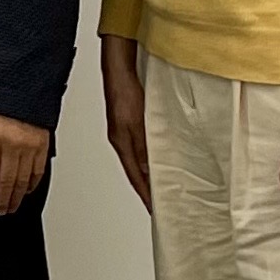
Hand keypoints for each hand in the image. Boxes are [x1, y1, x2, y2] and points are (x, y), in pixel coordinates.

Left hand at [0, 109, 51, 214]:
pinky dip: (32, 183)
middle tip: (1, 210)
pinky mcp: (43, 143)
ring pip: (23, 179)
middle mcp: (12, 143)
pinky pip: (38, 169)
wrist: (21, 79)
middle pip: (7, 180)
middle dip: (3, 199)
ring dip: (17, 196)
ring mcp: (29, 144)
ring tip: (12, 205)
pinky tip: (27, 190)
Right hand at [101, 35, 150, 210]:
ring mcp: (124, 132)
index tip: (154, 209)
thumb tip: (150, 170)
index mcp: (121, 144)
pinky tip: (158, 155)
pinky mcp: (129, 122)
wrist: (118, 70)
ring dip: (148, 172)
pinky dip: (149, 156)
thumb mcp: (138, 125)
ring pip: (139, 159)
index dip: (145, 194)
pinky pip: (141, 147)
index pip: (136, 177)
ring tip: (161, 184)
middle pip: (136, 171)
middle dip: (146, 188)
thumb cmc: (125, 93)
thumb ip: (145, 148)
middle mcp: (121, 140)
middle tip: (159, 202)